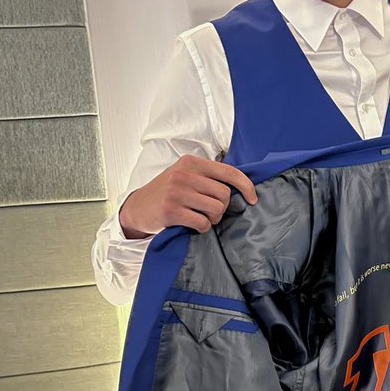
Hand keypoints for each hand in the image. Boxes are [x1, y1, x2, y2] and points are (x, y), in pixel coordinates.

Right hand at [118, 156, 256, 238]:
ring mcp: (176, 192)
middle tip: (210, 212)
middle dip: (222, 208)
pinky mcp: (171, 211)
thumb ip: (207, 177)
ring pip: (215, 209)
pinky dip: (202, 228)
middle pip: (224, 194)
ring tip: (200, 217)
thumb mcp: (184, 175)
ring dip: (212, 218)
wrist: (137, 208)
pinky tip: (191, 224)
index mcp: (191, 162)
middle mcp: (184, 174)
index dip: (246, 186)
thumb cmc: (167, 193)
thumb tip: (240, 187)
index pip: (228, 171)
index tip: (253, 199)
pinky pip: (202, 223)